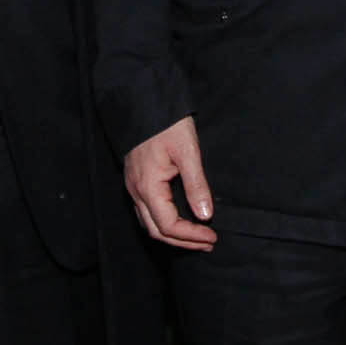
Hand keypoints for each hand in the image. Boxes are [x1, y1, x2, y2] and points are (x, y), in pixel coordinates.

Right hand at [124, 117, 216, 250]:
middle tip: (208, 243)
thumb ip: (196, 185)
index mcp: (148, 186)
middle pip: (156, 230)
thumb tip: (205, 215)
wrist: (144, 101)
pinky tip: (181, 219)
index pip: (168, 225)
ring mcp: (133, 186)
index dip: (191, 236)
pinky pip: (147, 211)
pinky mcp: (136, 179)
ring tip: (198, 236)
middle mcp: (136, 190)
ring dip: (174, 234)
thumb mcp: (188, 152)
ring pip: (149, 223)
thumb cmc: (167, 124)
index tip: (212, 236)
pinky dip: (164, 222)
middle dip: (183, 241)